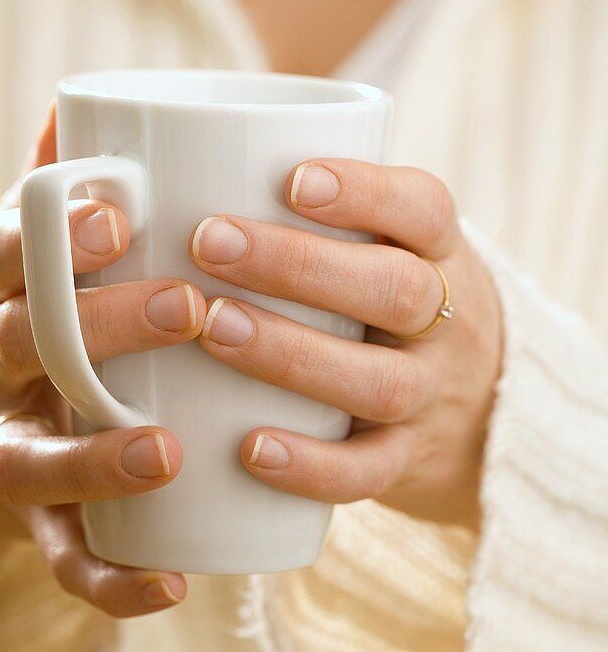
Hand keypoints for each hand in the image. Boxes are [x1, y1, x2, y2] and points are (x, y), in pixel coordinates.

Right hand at [0, 107, 204, 651]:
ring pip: (32, 460)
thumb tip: (80, 105)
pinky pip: (60, 557)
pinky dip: (109, 579)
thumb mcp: (26, 252)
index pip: (10, 252)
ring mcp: (6, 449)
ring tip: (168, 453)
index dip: (56, 233)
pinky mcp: (33, 521)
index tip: (121, 213)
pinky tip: (172, 587)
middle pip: (25, 345)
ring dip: (96, 457)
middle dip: (98, 326)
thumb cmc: (24, 315)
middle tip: (186, 307)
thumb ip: (56, 192)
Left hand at [189, 159, 502, 529]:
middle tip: (211, 242)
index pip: (425, 211)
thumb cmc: (391, 310)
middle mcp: (447, 324)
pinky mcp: (408, 461)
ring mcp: (432, 398)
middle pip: (396, 290)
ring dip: (293, 354)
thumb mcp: (390, 253)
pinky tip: (250, 447)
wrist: (485, 413)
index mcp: (440, 255)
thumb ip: (321, 222)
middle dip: (299, 265)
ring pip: (380, 382)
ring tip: (214, 328)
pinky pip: (369, 471)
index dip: (366, 193)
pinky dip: (312, 465)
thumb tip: (166, 181)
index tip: (292, 179)